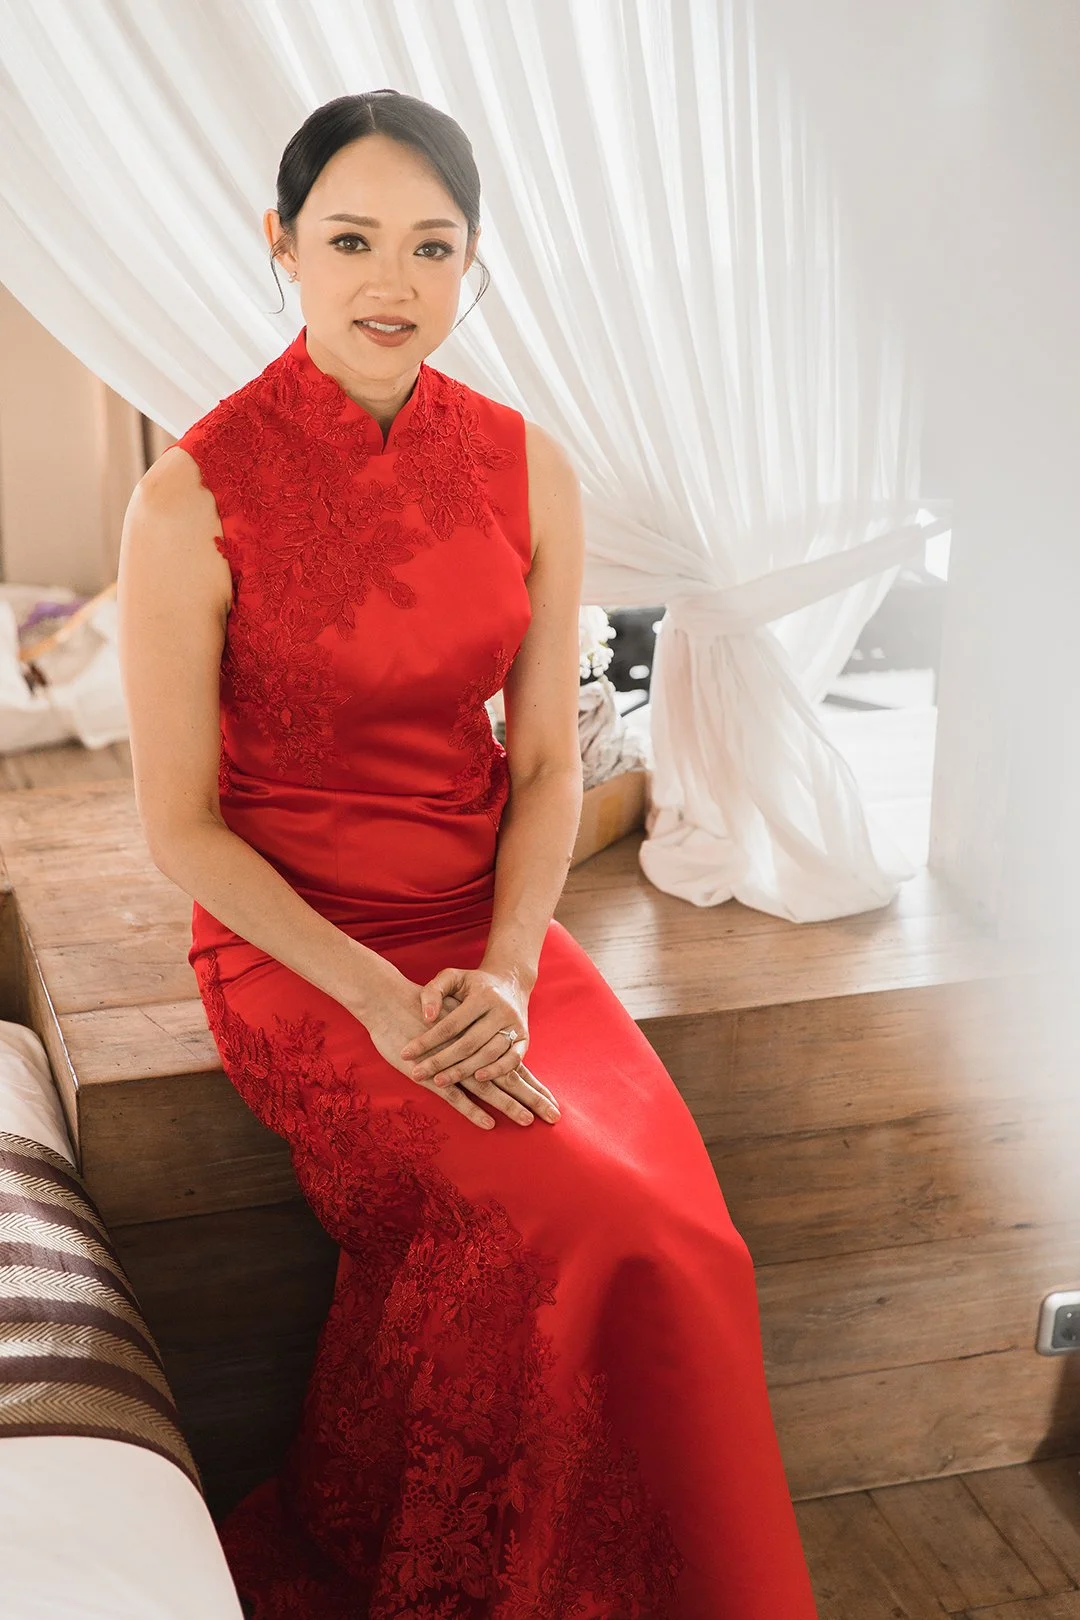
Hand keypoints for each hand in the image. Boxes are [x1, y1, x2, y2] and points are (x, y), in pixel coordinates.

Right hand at [358, 969, 559, 1131]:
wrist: (390, 999)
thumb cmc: (422, 1009)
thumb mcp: (452, 1017)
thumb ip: (471, 1035)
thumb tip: (491, 1048)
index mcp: (480, 1041)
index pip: (513, 1067)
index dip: (534, 1085)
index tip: (553, 1103)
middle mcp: (473, 1053)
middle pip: (509, 1079)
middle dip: (533, 1099)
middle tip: (555, 1118)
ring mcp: (453, 1065)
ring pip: (488, 1089)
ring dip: (509, 1105)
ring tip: (528, 1121)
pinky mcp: (432, 1074)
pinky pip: (456, 1095)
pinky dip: (472, 1109)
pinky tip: (488, 1123)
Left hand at [400, 965, 530, 1088]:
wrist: (510, 982)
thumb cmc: (473, 983)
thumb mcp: (451, 977)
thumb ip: (433, 991)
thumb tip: (427, 1017)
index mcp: (483, 995)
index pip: (451, 1024)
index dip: (427, 1040)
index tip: (405, 1054)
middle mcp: (502, 1011)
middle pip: (468, 1043)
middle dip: (441, 1061)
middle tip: (417, 1073)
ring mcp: (515, 1026)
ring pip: (489, 1054)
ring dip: (464, 1070)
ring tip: (439, 1081)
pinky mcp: (525, 1039)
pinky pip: (513, 1060)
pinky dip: (496, 1071)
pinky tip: (477, 1079)